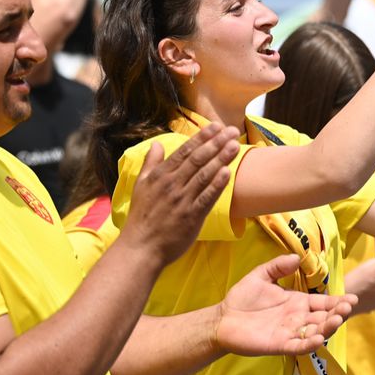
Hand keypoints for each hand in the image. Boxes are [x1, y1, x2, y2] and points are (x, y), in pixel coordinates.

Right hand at [120, 124, 239, 265]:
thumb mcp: (140, 185)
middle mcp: (172, 185)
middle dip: (216, 143)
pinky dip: (217, 184)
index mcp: (161, 175)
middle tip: (231, 131)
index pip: (184, 151)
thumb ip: (150, 163)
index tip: (215, 127)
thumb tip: (157, 144)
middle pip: (198, 159)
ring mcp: (182, 200)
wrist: (141, 247)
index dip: (202, 138)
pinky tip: (228, 172)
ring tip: (234, 145)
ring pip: (204, 174)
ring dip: (221, 158)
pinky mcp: (191, 216)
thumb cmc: (142, 217)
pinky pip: (207, 197)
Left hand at [214, 254, 356, 355]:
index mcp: (297, 302)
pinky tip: (320, 339)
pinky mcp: (280, 345)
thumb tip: (297, 257)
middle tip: (345, 309)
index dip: (337, 301)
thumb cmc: (243, 297)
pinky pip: (299, 346)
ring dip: (328, 328)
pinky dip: (310, 344)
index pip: (322, 303)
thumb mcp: (261, 276)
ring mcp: (290, 333)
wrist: (223, 318)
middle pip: (323, 318)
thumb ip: (278, 267)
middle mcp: (298, 318)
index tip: (351, 299)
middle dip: (337, 314)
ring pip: (315, 332)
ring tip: (336, 320)